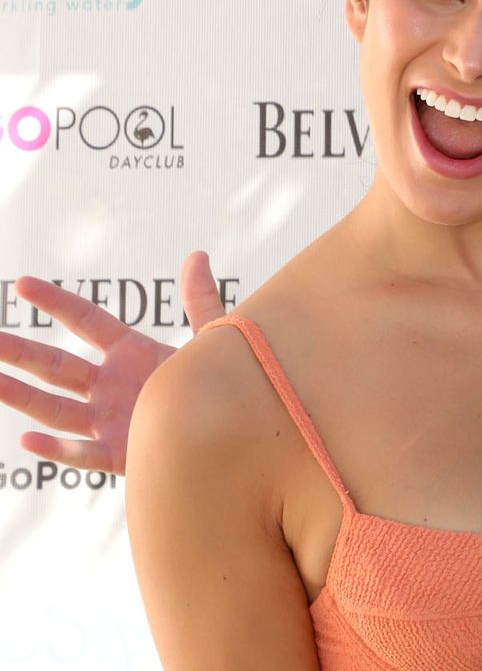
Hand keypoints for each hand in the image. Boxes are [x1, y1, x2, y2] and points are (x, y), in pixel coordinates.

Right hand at [0, 251, 223, 474]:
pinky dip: (57, 450)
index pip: (86, 321)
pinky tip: (27, 441)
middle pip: (56, 365)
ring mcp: (110, 420)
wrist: (233, 432)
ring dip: (21, 395)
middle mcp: (111, 385)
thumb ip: (200, 301)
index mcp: (131, 352)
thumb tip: (198, 255)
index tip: (23, 284)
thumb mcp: (212, 338)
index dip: (56, 303)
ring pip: (56, 408)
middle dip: (19, 352)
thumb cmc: (219, 385)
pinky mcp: (120, 453)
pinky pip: (83, 453)